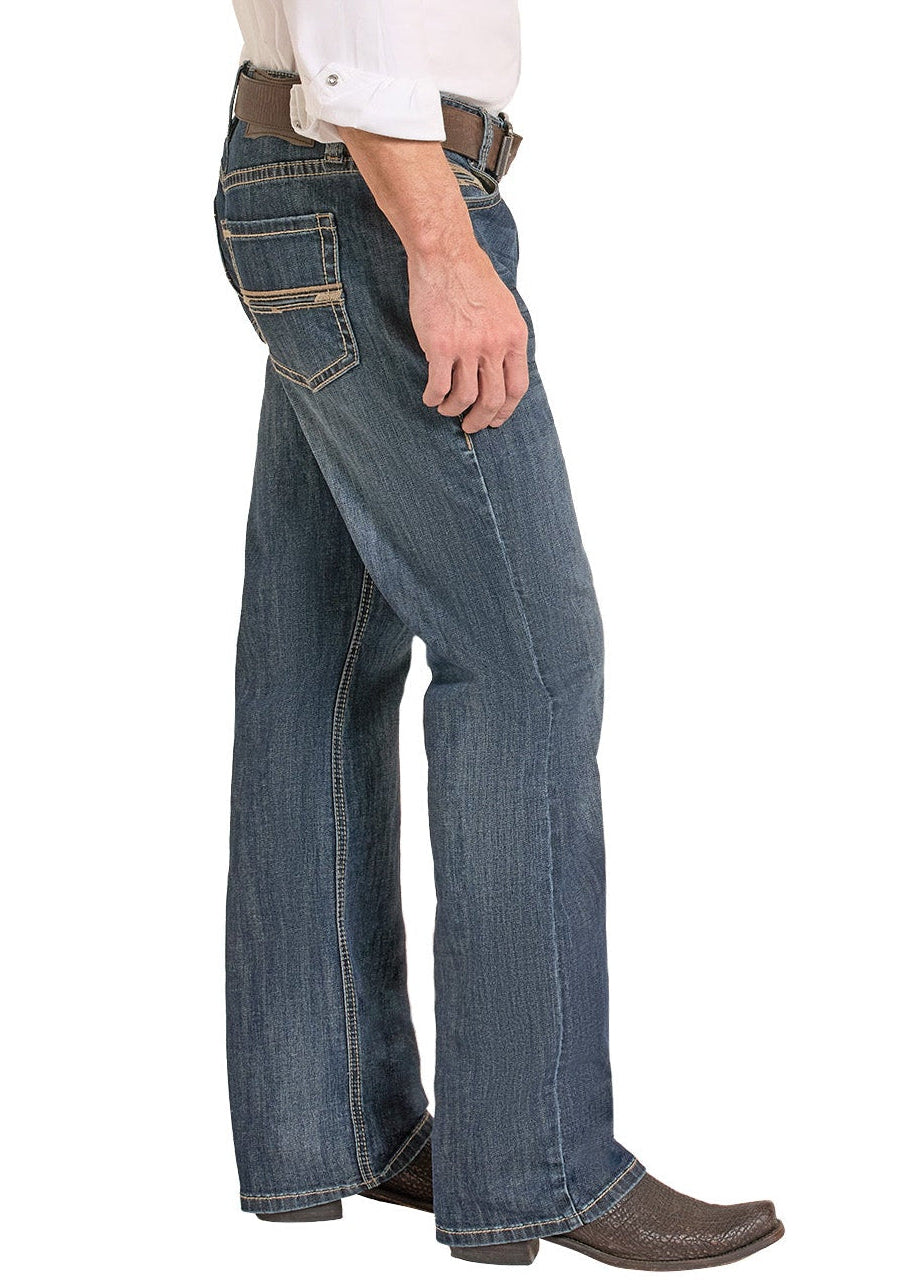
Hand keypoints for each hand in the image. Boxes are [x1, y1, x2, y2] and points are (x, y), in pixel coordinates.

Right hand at [408, 244, 529, 433]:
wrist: (446, 255)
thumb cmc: (471, 276)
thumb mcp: (505, 307)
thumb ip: (505, 338)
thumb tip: (500, 366)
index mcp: (514, 337)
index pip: (517, 387)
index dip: (506, 410)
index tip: (495, 418)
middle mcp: (494, 345)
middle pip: (493, 399)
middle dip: (481, 419)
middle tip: (470, 425)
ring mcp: (468, 347)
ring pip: (465, 397)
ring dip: (454, 410)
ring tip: (445, 409)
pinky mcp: (440, 346)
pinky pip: (439, 386)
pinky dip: (434, 398)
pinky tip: (430, 397)